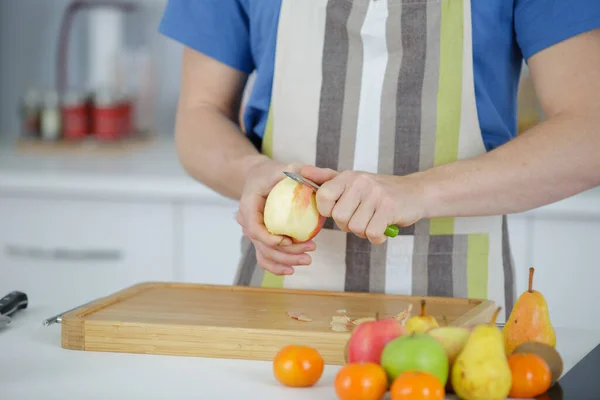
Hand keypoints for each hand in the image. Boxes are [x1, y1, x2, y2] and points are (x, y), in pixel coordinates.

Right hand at [236, 158, 315, 275]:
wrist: (258, 178)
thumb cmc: (272, 173)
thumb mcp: (284, 167)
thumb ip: (298, 170)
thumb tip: (314, 176)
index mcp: (248, 205)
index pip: (254, 227)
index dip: (269, 238)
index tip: (288, 240)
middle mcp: (246, 221)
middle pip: (262, 245)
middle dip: (286, 253)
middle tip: (310, 250)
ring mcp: (252, 232)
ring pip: (264, 254)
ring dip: (284, 262)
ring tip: (307, 260)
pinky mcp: (259, 239)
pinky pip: (264, 257)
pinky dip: (275, 267)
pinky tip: (291, 270)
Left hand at [301, 166, 426, 244]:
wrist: (416, 193)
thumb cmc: (380, 191)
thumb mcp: (353, 181)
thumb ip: (327, 178)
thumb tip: (302, 172)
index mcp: (348, 176)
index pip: (322, 196)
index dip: (327, 210)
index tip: (338, 212)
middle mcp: (360, 182)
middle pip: (339, 217)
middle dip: (348, 225)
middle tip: (361, 218)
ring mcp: (375, 194)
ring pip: (355, 228)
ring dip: (364, 231)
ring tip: (374, 221)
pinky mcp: (389, 208)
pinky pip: (372, 233)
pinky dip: (377, 238)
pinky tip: (383, 229)